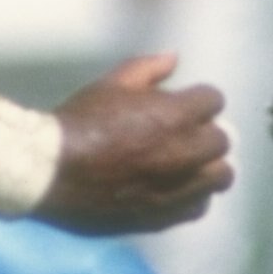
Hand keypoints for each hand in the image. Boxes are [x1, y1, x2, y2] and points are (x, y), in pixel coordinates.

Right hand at [43, 52, 231, 234]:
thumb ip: (148, 69)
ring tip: (188, 164)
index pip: (214, 100)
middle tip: (184, 135)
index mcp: (175, 115)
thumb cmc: (79, 122)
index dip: (198, 100)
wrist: (51, 172)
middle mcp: (185, 152)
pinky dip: (193, 196)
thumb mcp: (111, 84)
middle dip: (206, 133)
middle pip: (222, 140)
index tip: (184, 104)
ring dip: (208, 166)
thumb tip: (175, 58)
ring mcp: (178, 188)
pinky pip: (199, 206)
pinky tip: (175, 189)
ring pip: (220, 176)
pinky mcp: (165, 215)